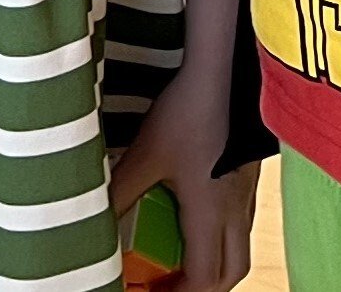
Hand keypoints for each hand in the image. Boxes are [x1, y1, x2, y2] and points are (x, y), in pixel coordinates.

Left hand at [109, 80, 257, 291]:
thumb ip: (119, 193)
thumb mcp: (145, 155)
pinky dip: (222, 235)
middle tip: (171, 286)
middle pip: (232, 273)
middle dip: (204, 289)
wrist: (226, 70)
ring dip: (215, 262)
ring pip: (240, 247)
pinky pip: (243, 220)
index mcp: (211, 214)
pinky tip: (199, 214)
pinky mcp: (250, 172)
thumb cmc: (188, 112)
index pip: (203, 279)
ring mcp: (247, 191)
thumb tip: (90, 225)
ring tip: (182, 257)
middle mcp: (235, 210)